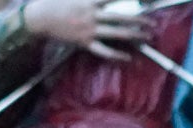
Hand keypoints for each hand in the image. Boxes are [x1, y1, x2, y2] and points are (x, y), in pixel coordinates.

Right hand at [21, 0, 149, 57]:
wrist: (40, 17)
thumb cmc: (56, 3)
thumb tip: (105, 0)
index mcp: (90, 1)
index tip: (144, 1)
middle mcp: (92, 15)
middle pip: (121, 17)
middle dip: (139, 21)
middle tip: (152, 24)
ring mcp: (89, 30)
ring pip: (116, 33)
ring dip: (133, 35)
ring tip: (146, 38)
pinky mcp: (85, 42)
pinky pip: (104, 50)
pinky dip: (117, 54)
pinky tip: (128, 58)